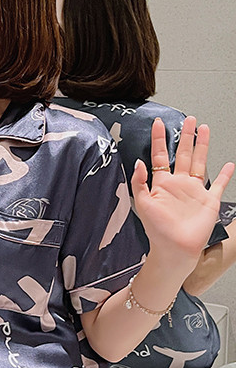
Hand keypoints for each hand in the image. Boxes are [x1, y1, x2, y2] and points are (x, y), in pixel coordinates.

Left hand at [133, 117, 233, 272]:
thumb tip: (140, 161)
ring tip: (204, 129)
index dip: (160, 139)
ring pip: (200, 162)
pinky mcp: (209, 201)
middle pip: (184, 153)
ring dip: (202, 146)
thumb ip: (139, 182)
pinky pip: (218, 184)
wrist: (174, 248)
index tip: (158, 123)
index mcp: (162, 183)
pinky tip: (228, 165)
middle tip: (188, 119)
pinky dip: (224, 175)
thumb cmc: (156, 229)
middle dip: (185, 136)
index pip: (161, 155)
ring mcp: (195, 191)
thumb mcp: (142, 204)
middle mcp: (179, 183)